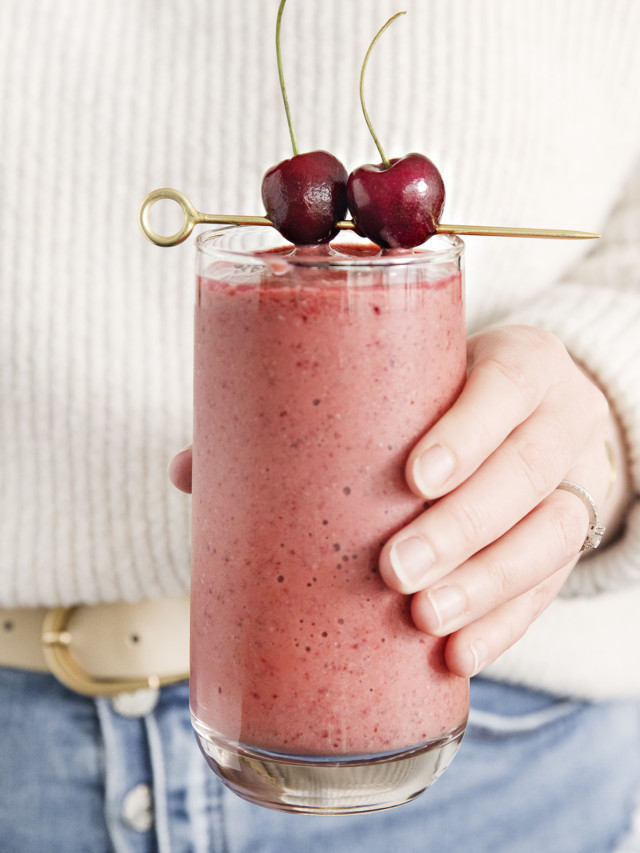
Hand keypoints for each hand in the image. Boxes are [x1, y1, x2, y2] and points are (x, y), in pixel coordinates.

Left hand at [169, 325, 617, 679]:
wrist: (532, 417)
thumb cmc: (446, 398)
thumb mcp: (404, 384)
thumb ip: (312, 418)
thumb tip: (191, 470)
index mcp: (518, 364)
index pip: (508, 387)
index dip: (469, 431)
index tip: (414, 477)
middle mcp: (560, 418)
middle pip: (527, 473)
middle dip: (461, 528)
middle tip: (394, 570)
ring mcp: (575, 480)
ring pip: (550, 537)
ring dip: (485, 587)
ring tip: (423, 619)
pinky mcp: (570, 536)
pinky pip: (551, 586)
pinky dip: (505, 625)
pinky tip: (457, 655)